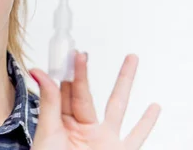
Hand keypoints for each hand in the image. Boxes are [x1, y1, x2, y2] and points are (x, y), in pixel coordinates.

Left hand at [30, 53, 160, 149]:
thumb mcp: (47, 133)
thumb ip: (49, 103)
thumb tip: (38, 71)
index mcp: (62, 124)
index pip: (66, 93)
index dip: (68, 74)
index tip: (70, 54)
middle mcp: (83, 129)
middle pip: (87, 95)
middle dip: (86, 73)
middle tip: (84, 53)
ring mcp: (103, 140)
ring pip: (117, 106)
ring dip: (125, 83)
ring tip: (131, 59)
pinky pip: (137, 136)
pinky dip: (147, 122)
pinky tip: (154, 106)